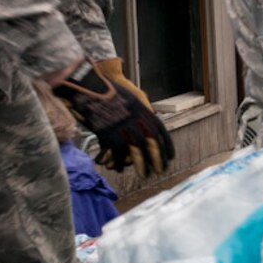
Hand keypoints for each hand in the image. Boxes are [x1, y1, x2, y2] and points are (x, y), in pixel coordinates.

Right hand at [51, 58, 174, 175]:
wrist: (90, 88)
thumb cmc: (107, 91)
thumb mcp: (131, 98)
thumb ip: (141, 111)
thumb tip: (150, 119)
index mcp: (144, 112)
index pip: (161, 133)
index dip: (167, 147)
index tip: (171, 158)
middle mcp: (137, 122)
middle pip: (153, 146)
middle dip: (158, 160)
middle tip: (161, 171)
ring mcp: (124, 130)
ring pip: (138, 154)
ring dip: (142, 167)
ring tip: (145, 175)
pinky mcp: (111, 137)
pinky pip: (118, 156)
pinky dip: (120, 164)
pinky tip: (120, 168)